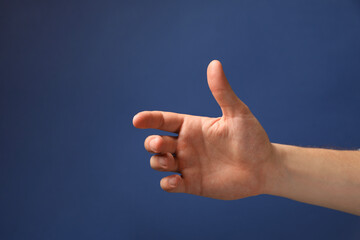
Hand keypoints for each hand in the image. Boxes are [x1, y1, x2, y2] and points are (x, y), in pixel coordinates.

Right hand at [133, 60, 275, 199]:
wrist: (264, 168)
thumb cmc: (252, 138)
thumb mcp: (237, 113)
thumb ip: (222, 91)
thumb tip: (214, 63)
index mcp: (192, 126)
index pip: (163, 120)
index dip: (149, 119)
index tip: (137, 120)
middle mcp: (186, 145)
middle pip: (155, 142)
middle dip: (152, 143)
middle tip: (162, 144)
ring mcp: (188, 165)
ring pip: (159, 162)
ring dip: (158, 162)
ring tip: (170, 162)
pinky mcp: (192, 184)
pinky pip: (170, 185)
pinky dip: (167, 184)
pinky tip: (175, 181)